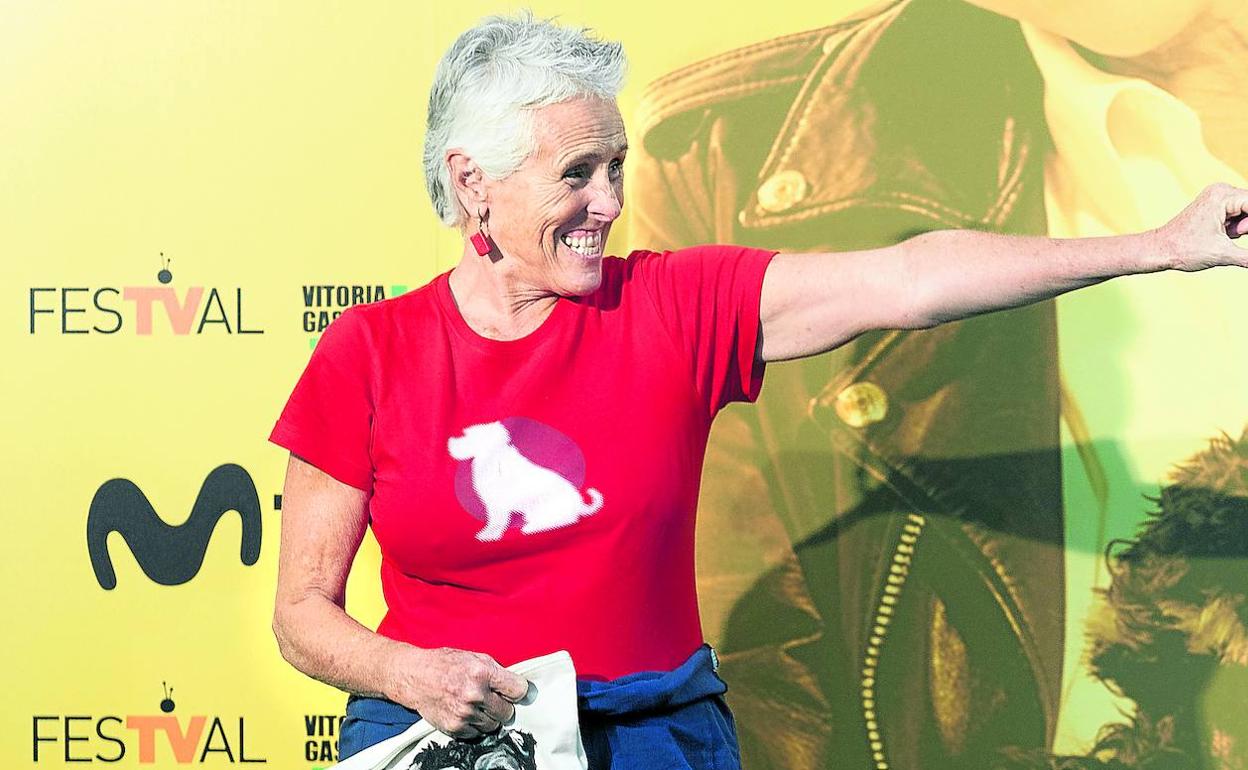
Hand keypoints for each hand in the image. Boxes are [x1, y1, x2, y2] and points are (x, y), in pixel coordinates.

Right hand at [386, 645, 530, 739]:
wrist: (415, 677)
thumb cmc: (444, 664)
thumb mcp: (474, 657)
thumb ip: (495, 672)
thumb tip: (515, 686)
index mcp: (482, 672)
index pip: (518, 690)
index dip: (517, 691)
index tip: (513, 692)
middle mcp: (475, 694)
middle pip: (507, 711)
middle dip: (502, 705)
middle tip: (492, 699)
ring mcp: (465, 713)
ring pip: (493, 725)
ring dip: (488, 717)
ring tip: (477, 705)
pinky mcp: (455, 727)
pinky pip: (477, 733)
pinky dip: (474, 725)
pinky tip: (466, 712)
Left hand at [1158, 182, 1247, 271]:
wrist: (1159, 250)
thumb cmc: (1185, 250)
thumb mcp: (1223, 254)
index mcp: (1223, 195)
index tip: (1240, 234)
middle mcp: (1222, 190)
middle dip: (1246, 226)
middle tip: (1228, 235)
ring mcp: (1218, 197)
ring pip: (1247, 213)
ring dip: (1242, 228)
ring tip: (1224, 236)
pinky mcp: (1215, 206)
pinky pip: (1238, 215)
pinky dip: (1237, 228)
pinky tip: (1223, 235)